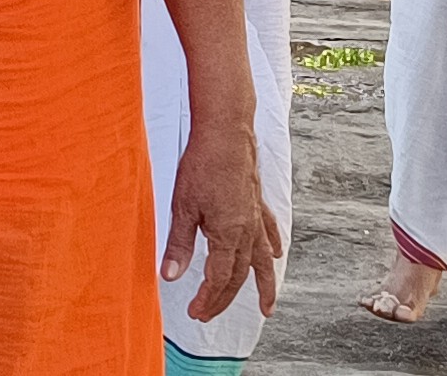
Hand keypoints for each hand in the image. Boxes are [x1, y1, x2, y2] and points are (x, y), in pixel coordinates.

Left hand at [162, 126, 281, 322]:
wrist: (225, 132)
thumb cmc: (203, 164)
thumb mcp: (183, 207)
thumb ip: (178, 244)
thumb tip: (170, 276)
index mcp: (228, 235)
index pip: (219, 279)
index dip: (207, 299)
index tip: (195, 312)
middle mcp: (247, 231)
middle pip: (238, 275)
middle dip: (224, 298)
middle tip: (208, 313)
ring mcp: (254, 216)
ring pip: (262, 259)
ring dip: (265, 285)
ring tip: (268, 306)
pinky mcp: (256, 200)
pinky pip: (268, 231)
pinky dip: (272, 246)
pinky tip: (276, 254)